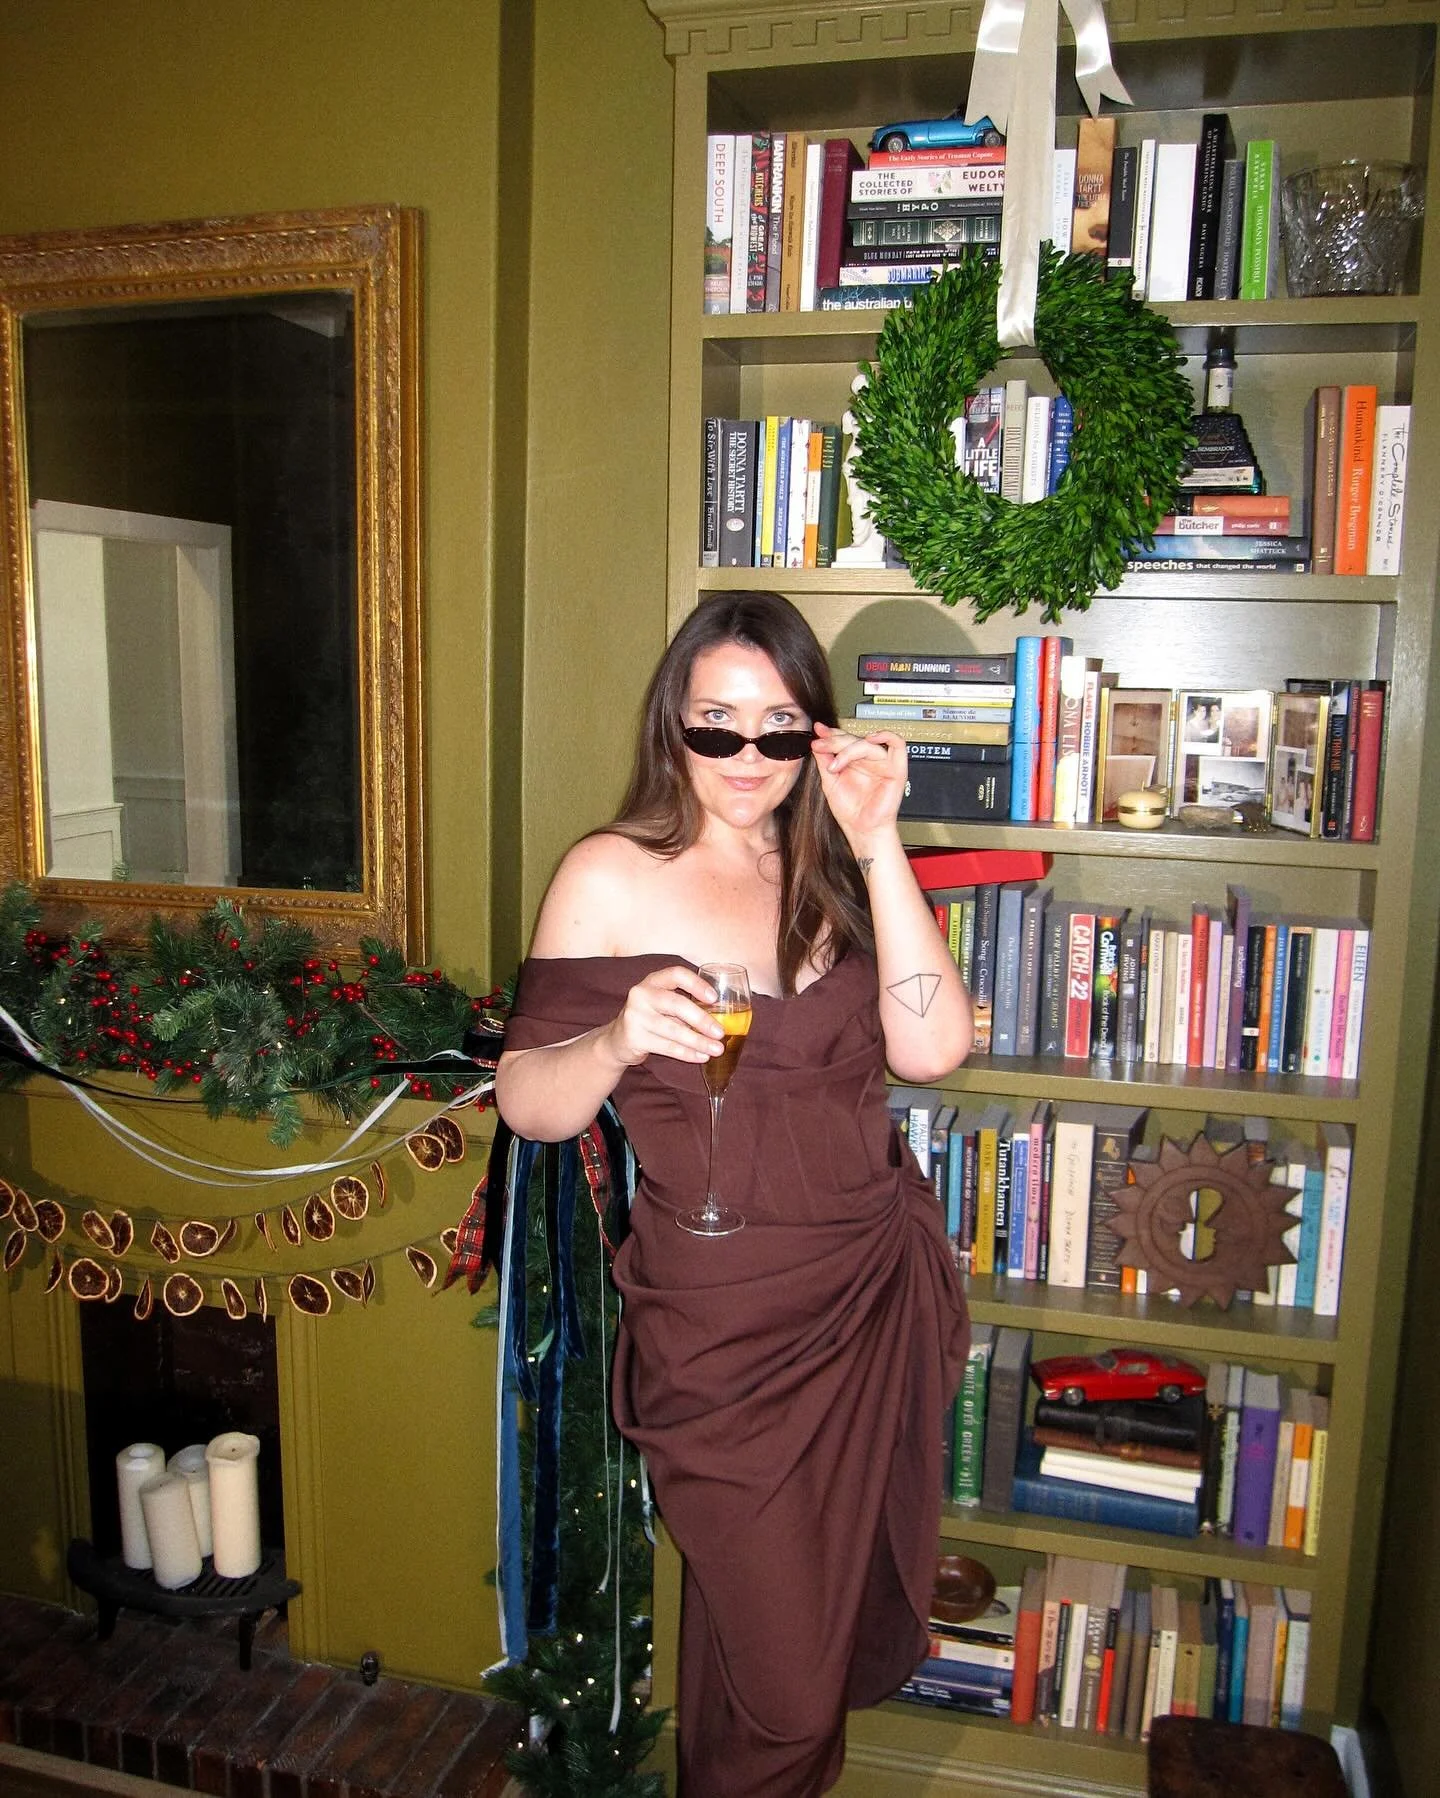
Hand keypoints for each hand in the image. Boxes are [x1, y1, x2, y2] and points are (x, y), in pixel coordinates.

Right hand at [601, 965, 723, 1068]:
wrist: (618, 1039)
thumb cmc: (650, 1018)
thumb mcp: (663, 1004)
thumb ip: (685, 1005)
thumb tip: (720, 1018)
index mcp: (653, 981)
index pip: (676, 974)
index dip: (696, 984)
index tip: (714, 998)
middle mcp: (641, 995)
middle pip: (676, 1004)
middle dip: (701, 1020)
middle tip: (720, 1032)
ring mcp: (635, 1016)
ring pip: (673, 1030)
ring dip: (698, 1041)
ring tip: (717, 1049)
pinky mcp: (634, 1038)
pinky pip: (666, 1047)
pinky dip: (687, 1053)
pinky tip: (702, 1056)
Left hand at [810, 722, 907, 851]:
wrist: (861, 830)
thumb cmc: (850, 811)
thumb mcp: (830, 781)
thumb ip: (824, 760)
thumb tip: (818, 740)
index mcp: (855, 761)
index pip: (845, 739)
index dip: (831, 733)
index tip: (817, 732)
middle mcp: (869, 760)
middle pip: (854, 739)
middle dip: (834, 741)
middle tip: (820, 745)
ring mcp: (883, 764)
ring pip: (869, 743)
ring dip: (849, 748)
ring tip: (835, 762)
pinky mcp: (896, 771)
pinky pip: (898, 746)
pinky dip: (886, 737)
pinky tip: (869, 740)